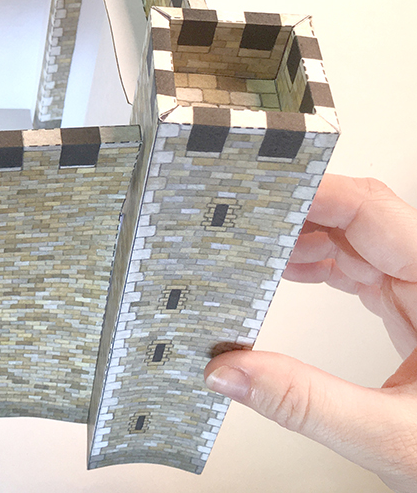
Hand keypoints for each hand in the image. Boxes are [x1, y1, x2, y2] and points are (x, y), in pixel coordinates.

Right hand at [205, 174, 416, 491]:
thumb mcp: (396, 438)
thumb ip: (306, 403)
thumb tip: (232, 373)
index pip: (370, 211)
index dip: (312, 193)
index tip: (258, 191)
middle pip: (357, 220)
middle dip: (294, 215)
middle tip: (237, 216)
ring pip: (355, 244)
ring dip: (300, 243)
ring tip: (249, 248)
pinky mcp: (415, 313)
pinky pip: (361, 273)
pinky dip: (318, 270)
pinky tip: (284, 273)